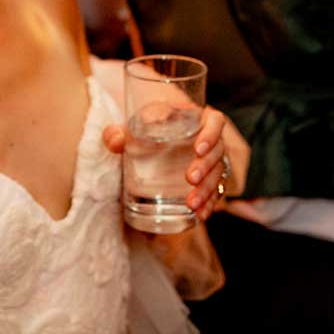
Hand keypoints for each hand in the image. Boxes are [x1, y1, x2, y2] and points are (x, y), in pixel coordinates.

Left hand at [101, 106, 240, 216]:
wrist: (149, 139)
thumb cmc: (143, 129)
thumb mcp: (130, 128)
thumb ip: (117, 133)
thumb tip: (114, 142)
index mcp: (195, 119)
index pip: (215, 121)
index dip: (211, 134)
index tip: (198, 149)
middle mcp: (208, 139)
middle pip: (218, 151)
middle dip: (206, 166)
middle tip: (190, 179)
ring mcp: (210, 160)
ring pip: (218, 173)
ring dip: (208, 189)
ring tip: (192, 204)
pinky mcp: (208, 179)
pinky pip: (215, 191)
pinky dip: (210, 203)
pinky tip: (201, 214)